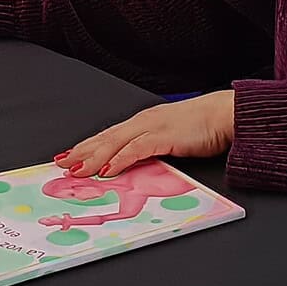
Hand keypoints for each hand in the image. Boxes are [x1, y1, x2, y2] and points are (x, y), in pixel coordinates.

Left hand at [57, 91, 236, 177]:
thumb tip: (138, 165)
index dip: (88, 146)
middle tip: (61, 164)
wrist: (225, 115)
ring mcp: (152, 127)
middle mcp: (143, 122)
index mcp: (144, 122)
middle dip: (82, 151)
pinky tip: (108, 169)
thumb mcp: (171, 139)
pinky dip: (120, 159)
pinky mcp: (164, 136)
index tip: (71, 156)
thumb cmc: (203, 127)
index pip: (109, 135)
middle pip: (105, 138)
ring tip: (77, 170)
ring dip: (93, 157)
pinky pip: (136, 148)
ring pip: (115, 143)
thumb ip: (153, 149)